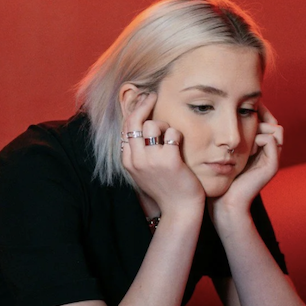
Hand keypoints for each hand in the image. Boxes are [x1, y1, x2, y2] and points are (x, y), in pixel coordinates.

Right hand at [120, 91, 204, 216]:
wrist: (179, 209)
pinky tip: (179, 144)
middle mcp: (136, 159)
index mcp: (127, 161)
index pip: (125, 127)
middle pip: (134, 121)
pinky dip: (177, 135)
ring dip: (164, 125)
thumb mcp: (143, 170)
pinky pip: (171, 132)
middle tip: (153, 95)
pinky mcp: (169, 160)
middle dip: (143, 104)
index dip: (134, 110)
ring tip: (170, 137)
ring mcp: (151, 160)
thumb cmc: (165, 187)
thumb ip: (138, 150)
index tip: (142, 100)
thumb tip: (138, 124)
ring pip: (152, 125)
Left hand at [209, 104, 283, 216]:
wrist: (225, 202)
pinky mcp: (272, 165)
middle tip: (242, 119)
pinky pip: (271, 140)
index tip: (239, 111)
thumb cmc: (219, 177)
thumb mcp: (222, 152)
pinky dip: (260, 137)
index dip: (258, 112)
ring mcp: (273, 158)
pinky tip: (247, 145)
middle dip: (260, 116)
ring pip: (276, 129)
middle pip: (274, 123)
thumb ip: (226, 137)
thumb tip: (220, 115)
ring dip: (261, 126)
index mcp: (260, 148)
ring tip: (244, 135)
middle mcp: (269, 152)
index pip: (268, 121)